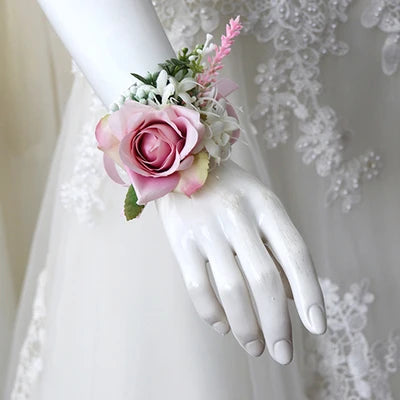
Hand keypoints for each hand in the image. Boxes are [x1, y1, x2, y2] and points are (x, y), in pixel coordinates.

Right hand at [156, 161, 325, 363]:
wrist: (180, 165)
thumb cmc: (230, 190)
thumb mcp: (260, 205)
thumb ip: (277, 246)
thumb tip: (292, 296)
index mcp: (265, 204)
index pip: (295, 253)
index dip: (310, 293)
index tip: (317, 328)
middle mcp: (238, 214)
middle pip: (264, 279)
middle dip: (277, 324)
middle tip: (282, 353)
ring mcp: (206, 227)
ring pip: (231, 289)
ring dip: (246, 327)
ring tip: (254, 347)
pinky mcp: (180, 239)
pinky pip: (197, 286)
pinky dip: (212, 314)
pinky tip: (223, 327)